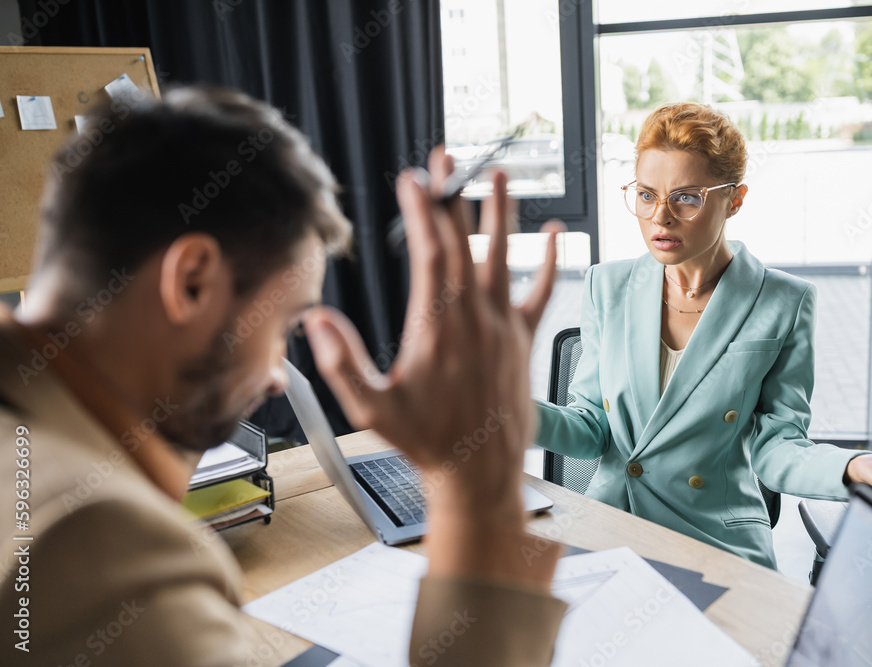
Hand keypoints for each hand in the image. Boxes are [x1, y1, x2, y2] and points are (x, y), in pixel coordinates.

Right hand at [305, 146, 563, 585]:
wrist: (480, 472)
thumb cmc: (427, 442)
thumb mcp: (372, 409)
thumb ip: (342, 364)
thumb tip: (315, 321)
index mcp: (436, 325)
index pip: (428, 251)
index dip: (419, 209)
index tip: (411, 179)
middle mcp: (474, 316)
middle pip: (462, 241)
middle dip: (451, 195)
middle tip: (445, 158)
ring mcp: (503, 325)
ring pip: (503, 256)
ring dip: (499, 213)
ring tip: (498, 174)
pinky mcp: (523, 339)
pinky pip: (542, 292)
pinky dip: (550, 261)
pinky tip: (556, 233)